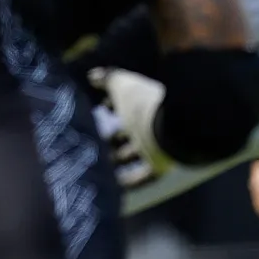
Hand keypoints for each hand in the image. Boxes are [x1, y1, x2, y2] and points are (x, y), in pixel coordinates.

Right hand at [86, 66, 168, 189]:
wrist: (168, 126)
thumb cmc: (143, 103)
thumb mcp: (123, 85)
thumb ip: (108, 78)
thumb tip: (93, 75)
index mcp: (148, 104)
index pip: (129, 106)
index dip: (113, 109)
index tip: (95, 113)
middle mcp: (154, 125)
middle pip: (131, 132)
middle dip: (111, 137)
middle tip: (90, 143)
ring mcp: (158, 146)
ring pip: (135, 154)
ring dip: (116, 160)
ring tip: (95, 163)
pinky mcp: (160, 166)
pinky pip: (143, 176)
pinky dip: (128, 181)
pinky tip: (112, 183)